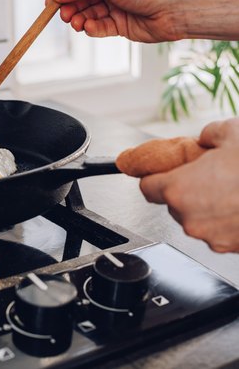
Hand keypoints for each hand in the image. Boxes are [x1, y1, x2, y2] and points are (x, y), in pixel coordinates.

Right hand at [49, 0, 184, 41]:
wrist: (175, 9)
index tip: (49, 2)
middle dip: (71, 6)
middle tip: (63, 16)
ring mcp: (116, 4)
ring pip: (89, 13)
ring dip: (80, 18)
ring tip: (76, 24)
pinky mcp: (120, 24)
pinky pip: (100, 26)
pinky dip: (92, 28)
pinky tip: (90, 29)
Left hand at [139, 118, 238, 252]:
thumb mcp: (230, 131)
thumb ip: (208, 134)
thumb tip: (206, 138)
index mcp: (179, 189)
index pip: (147, 187)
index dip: (153, 176)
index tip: (157, 171)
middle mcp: (190, 218)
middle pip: (173, 203)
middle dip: (185, 188)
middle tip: (205, 174)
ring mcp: (211, 237)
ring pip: (196, 218)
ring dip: (206, 204)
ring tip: (230, 187)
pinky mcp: (231, 247)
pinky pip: (218, 230)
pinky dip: (224, 218)